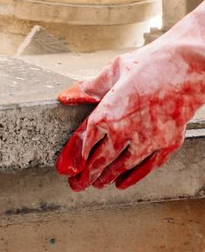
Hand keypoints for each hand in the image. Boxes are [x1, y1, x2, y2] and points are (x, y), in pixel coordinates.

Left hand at [56, 4, 204, 190]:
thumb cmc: (149, 65)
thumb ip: (88, 89)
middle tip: (75, 185)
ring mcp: (148, 140)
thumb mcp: (111, 72)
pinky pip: (147, 166)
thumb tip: (66, 96)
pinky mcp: (167, 143)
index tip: (64, 168)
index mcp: (107, 114)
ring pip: (122, 165)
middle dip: (86, 174)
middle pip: (100, 159)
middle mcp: (125, 131)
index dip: (72, 157)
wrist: (187, 67)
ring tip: (95, 185)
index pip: (84, 141)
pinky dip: (134, 177)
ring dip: (106, 177)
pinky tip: (122, 183)